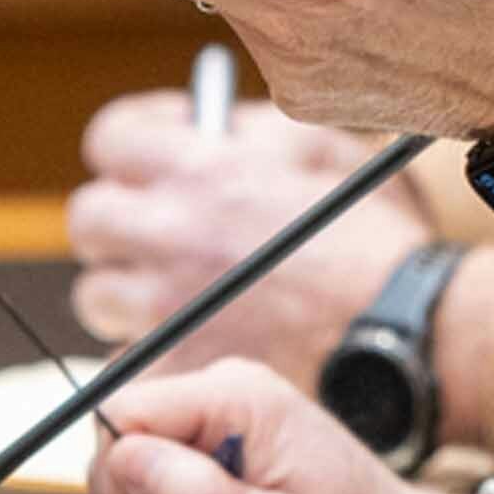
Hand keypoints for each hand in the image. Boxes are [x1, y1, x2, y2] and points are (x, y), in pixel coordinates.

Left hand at [64, 91, 433, 385]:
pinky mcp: (175, 367)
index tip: (153, 155)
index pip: (109, 139)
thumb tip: (209, 126)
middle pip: (89, 220)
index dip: (129, 146)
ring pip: (98, 296)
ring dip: (128, 292)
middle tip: (158, 230)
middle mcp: (169, 234)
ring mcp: (164, 306)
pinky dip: (153, 353)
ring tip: (176, 295)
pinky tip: (195, 345)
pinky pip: (128, 358)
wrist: (404, 334)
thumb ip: (255, 132)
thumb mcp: (326, 150)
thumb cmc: (377, 240)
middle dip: (119, 222)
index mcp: (202, 169)